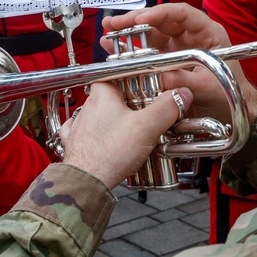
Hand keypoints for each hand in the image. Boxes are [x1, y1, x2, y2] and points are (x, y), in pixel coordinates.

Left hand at [61, 82, 192, 189]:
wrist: (85, 182)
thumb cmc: (108, 153)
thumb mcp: (147, 127)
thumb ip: (167, 108)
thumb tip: (181, 94)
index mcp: (102, 94)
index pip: (117, 75)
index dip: (135, 80)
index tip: (149, 88)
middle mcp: (87, 107)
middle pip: (111, 97)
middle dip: (129, 104)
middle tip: (146, 114)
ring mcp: (78, 127)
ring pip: (99, 116)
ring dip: (113, 121)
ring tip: (131, 133)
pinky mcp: (75, 145)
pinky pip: (86, 136)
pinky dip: (96, 137)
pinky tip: (105, 143)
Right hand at [101, 5, 256, 125]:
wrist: (235, 112)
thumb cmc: (230, 94)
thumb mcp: (208, 86)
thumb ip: (183, 79)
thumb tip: (158, 75)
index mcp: (207, 33)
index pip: (182, 14)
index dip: (161, 13)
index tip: (142, 19)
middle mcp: (191, 37)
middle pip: (161, 21)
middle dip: (136, 20)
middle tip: (115, 22)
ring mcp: (178, 49)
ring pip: (151, 36)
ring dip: (129, 33)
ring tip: (108, 32)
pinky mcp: (168, 63)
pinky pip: (148, 54)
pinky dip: (132, 52)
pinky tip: (114, 48)